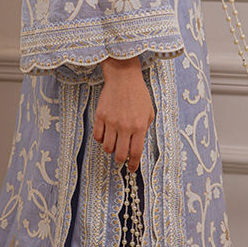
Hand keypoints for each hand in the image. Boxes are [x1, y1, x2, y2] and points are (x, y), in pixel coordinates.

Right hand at [93, 56, 154, 172]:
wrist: (123, 78)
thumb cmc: (139, 94)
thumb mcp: (149, 112)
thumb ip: (144, 129)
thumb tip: (137, 145)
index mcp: (139, 126)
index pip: (135, 153)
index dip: (133, 164)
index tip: (132, 169)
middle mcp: (125, 126)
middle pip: (119, 154)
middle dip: (120, 160)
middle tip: (121, 158)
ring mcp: (111, 122)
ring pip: (107, 147)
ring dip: (111, 150)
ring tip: (114, 145)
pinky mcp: (100, 116)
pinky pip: (98, 136)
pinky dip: (101, 139)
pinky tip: (106, 135)